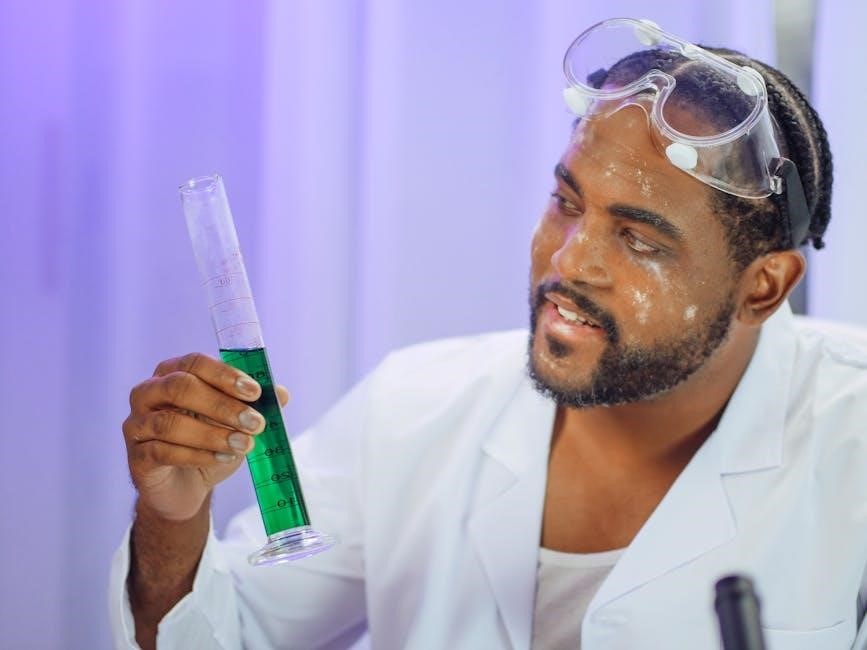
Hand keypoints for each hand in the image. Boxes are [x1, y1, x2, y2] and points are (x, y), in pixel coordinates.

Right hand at [123, 352, 289, 521]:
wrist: (186, 487)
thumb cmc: (211, 442)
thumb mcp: (236, 421)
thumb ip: (256, 405)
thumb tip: (281, 393)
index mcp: (173, 373)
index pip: (195, 362)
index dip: (225, 375)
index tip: (255, 392)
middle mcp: (148, 393)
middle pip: (180, 388)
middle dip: (222, 405)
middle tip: (255, 423)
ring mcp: (137, 424)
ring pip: (170, 423)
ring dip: (212, 433)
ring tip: (244, 444)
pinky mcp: (136, 456)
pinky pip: (162, 451)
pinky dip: (197, 455)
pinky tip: (222, 458)